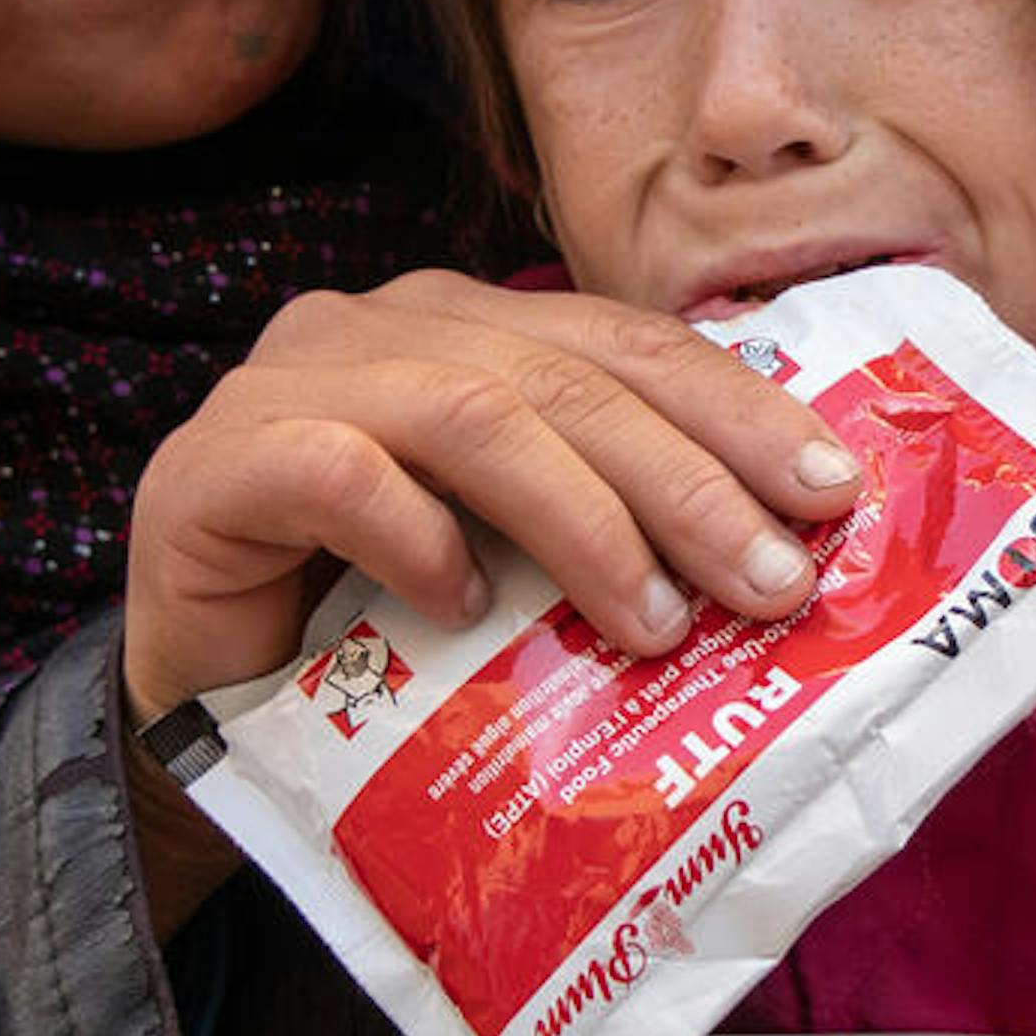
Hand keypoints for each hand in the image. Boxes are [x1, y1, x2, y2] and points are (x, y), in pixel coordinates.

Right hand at [119, 270, 865, 717]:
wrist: (204, 707)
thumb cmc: (378, 630)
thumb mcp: (519, 564)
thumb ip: (611, 523)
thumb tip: (784, 553)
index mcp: (468, 329)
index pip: (627, 345)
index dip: (738, 409)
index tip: (831, 492)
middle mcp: (381, 329)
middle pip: (565, 378)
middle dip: (687, 480)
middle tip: (769, 581)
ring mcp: (287, 384)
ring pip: (471, 415)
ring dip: (583, 520)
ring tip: (653, 620)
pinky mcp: (214, 464)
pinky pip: (338, 473)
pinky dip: (420, 536)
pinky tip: (467, 606)